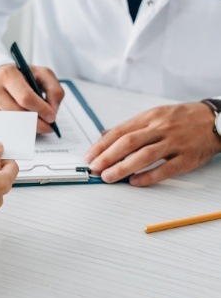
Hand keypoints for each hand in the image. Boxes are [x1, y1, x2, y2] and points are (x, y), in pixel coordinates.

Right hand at [0, 64, 64, 133]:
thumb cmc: (19, 75)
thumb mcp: (40, 73)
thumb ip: (53, 89)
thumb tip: (53, 111)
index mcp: (7, 74)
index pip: (26, 97)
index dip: (41, 110)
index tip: (51, 117)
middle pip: (18, 114)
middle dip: (37, 123)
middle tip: (48, 127)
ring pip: (11, 124)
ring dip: (27, 127)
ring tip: (36, 124)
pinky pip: (3, 128)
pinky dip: (15, 129)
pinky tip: (20, 122)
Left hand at [85, 103, 220, 185]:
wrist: (215, 120)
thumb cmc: (182, 118)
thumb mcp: (154, 115)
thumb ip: (130, 127)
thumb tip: (104, 135)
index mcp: (149, 117)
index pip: (119, 131)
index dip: (101, 145)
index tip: (89, 157)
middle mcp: (160, 128)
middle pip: (128, 143)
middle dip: (107, 157)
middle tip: (94, 168)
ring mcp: (175, 143)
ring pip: (145, 155)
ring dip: (123, 168)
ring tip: (108, 177)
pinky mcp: (188, 157)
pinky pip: (166, 169)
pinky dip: (148, 176)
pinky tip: (134, 182)